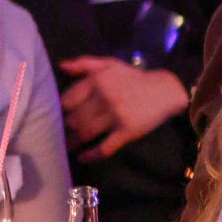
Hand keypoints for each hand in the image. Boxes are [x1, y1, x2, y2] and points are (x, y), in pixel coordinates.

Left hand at [57, 57, 188, 157]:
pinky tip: (82, 158)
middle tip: (58, 134)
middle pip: (75, 118)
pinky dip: (92, 154)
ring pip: (87, 133)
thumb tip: (61, 65)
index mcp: (98, 81)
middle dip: (65, 128)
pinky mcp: (128, 131)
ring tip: (65, 147)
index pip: (69, 99)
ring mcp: (116, 116)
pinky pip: (106, 147)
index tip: (56, 116)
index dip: (60, 110)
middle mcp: (105, 98)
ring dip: (73, 142)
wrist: (165, 90)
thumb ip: (84, 63)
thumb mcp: (109, 64)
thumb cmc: (132, 78)